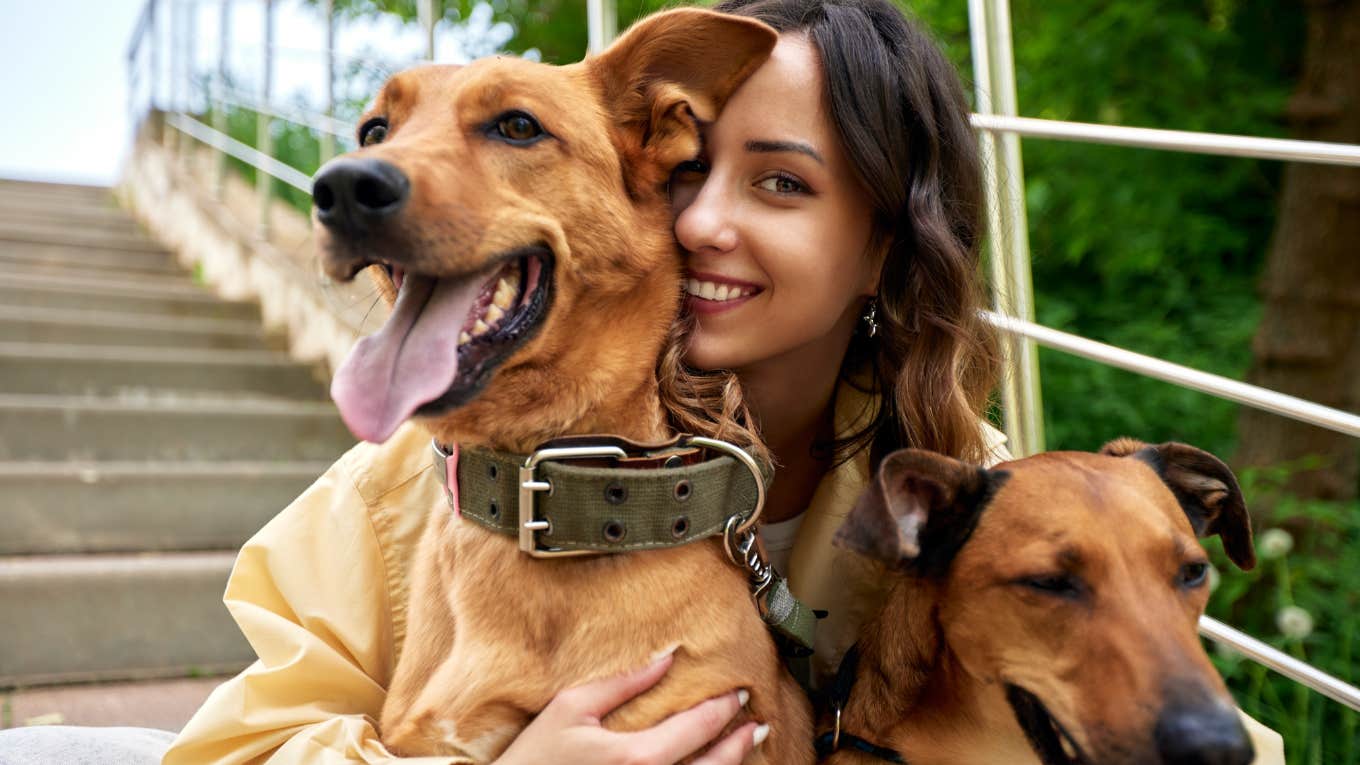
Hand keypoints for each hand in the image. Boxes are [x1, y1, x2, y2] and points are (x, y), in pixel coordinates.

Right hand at [493, 651, 766, 764]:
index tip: (738, 694)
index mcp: (634, 757)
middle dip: (739, 744)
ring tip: (746, 749)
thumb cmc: (534, 759)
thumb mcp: (570, 709)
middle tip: (757, 725)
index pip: (696, 729)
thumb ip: (622, 683)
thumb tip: (665, 658)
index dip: (722, 709)